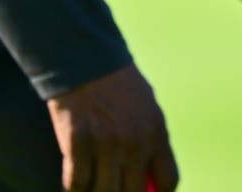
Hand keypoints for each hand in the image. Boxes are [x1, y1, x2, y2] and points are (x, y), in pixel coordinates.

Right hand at [44, 63, 177, 191]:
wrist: (86, 62)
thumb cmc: (118, 87)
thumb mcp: (146, 108)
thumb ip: (150, 140)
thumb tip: (149, 177)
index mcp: (156, 132)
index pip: (167, 179)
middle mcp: (135, 142)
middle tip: (115, 190)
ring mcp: (106, 144)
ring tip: (95, 188)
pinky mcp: (78, 143)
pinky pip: (76, 183)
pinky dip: (75, 190)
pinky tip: (75, 187)